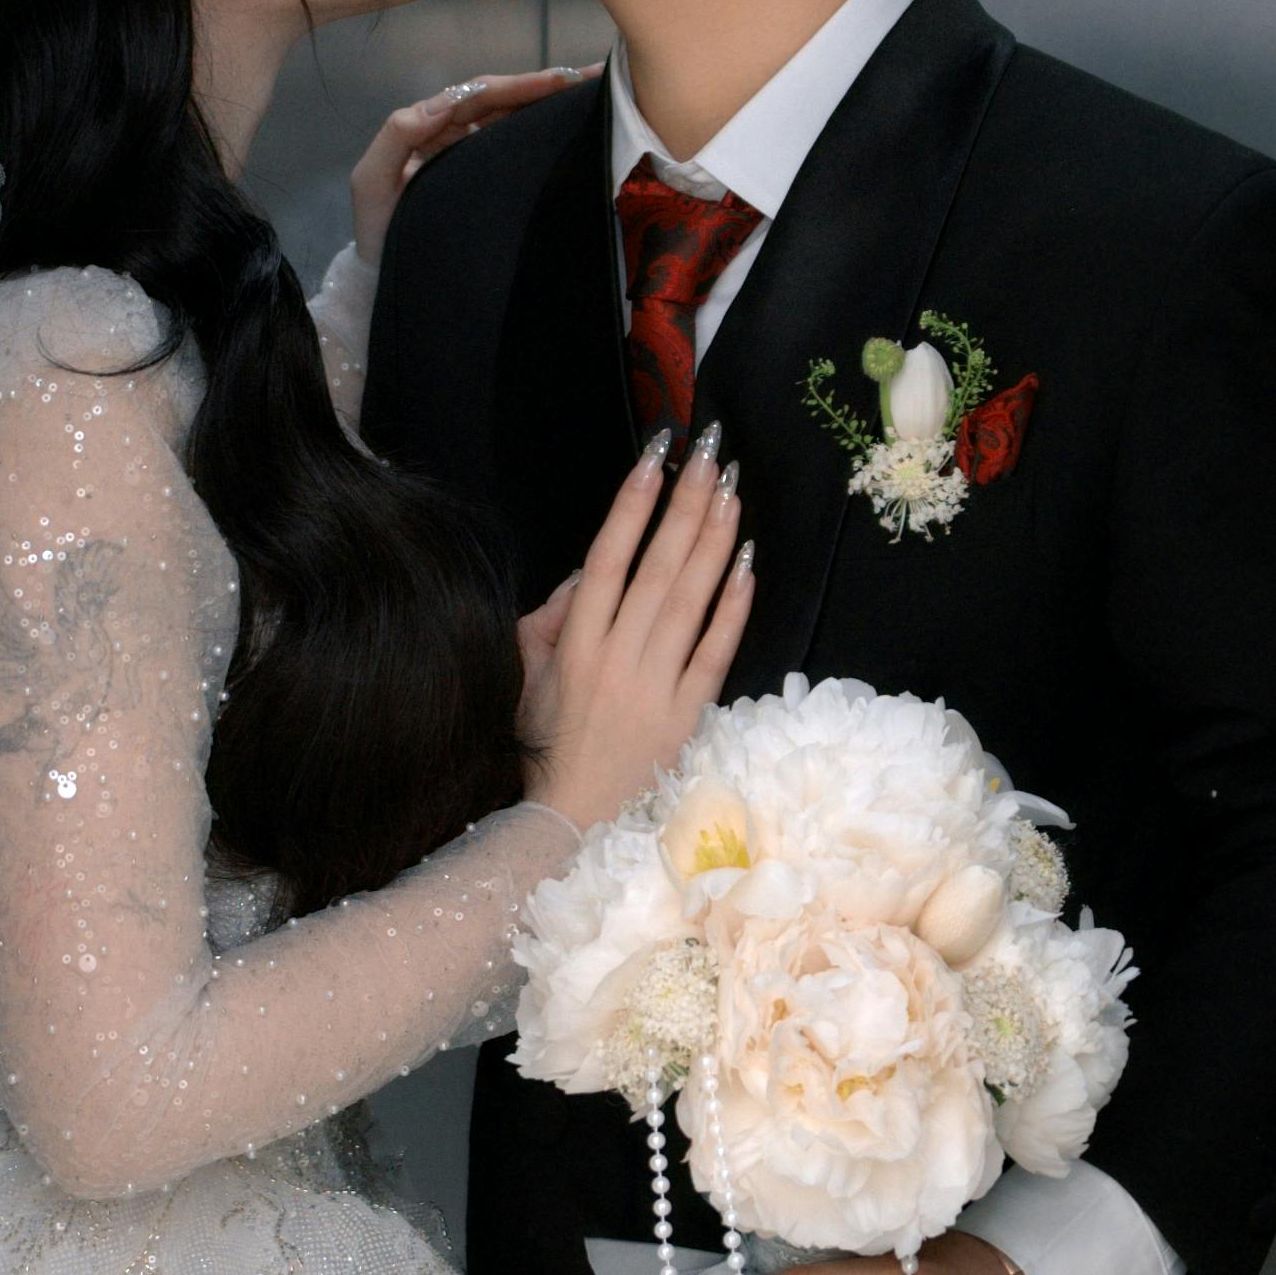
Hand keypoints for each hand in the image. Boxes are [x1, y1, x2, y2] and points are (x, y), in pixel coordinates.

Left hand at [351, 65, 592, 264]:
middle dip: (545, 85)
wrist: (386, 275)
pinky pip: (515, 147)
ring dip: (550, 102)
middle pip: (504, 100)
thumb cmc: (378, 232)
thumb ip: (396, 137)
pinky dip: (542, 131)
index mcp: (429, 126)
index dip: (518, 84)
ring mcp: (471, 155)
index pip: (479, 96)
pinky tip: (573, 124)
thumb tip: (440, 104)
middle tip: (593, 76)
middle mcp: (453, 133)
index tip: (560, 80)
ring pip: (514, 119)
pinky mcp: (486, 178)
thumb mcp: (372, 182)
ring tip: (594, 92)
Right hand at [520, 431, 752, 828]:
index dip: (632, 502)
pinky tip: (747, 564)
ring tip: (732, 490)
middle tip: (710, 453)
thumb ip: (551, 617)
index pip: (607, 556)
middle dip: (685, 503)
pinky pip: (715, 652)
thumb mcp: (527, 673)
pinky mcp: (686, 714)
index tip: (655, 455)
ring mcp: (655, 685)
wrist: (569, 821)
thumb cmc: (544, 742)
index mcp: (575, 643)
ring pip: (690, 600)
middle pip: (658, 566)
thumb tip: (588, 572)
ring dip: (714, 540)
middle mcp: (616, 657)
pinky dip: (732, 607)